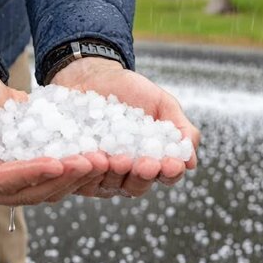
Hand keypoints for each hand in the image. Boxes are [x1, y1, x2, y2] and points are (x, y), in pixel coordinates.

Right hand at [0, 60, 99, 206]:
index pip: (4, 181)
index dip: (33, 173)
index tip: (59, 162)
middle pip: (32, 191)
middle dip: (64, 177)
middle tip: (93, 161)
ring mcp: (10, 188)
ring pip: (48, 190)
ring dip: (76, 178)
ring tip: (102, 160)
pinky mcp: (30, 179)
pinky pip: (56, 181)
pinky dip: (77, 172)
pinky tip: (99, 158)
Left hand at [51, 57, 200, 197]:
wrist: (92, 75)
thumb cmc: (131, 91)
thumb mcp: (162, 104)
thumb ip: (180, 129)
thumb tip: (191, 161)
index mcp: (150, 162)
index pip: (164, 176)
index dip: (169, 173)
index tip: (171, 164)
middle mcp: (123, 173)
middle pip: (135, 187)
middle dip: (142, 176)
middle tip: (146, 163)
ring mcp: (96, 172)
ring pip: (106, 186)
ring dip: (114, 174)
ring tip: (118, 158)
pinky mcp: (71, 166)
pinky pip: (76, 176)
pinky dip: (84, 169)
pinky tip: (91, 156)